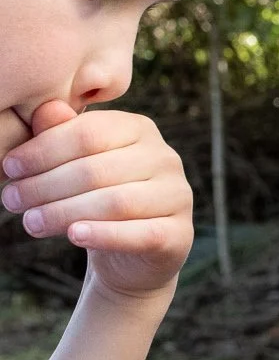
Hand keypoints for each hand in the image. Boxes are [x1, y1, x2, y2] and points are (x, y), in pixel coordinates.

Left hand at [1, 101, 192, 299]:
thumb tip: (46, 108)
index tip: (10, 167)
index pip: (88, 133)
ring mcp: (178, 195)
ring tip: (30, 223)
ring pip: (115, 202)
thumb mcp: (76, 162)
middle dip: (45, 185)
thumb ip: (61, 134)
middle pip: (96, 169)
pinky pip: (140, 234)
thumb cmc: (97, 196)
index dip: (44, 150)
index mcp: (140, 130)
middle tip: (11, 199)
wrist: (132, 251)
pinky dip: (104, 235)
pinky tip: (74, 235)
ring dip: (63, 212)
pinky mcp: (180, 233)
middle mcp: (165, 158)